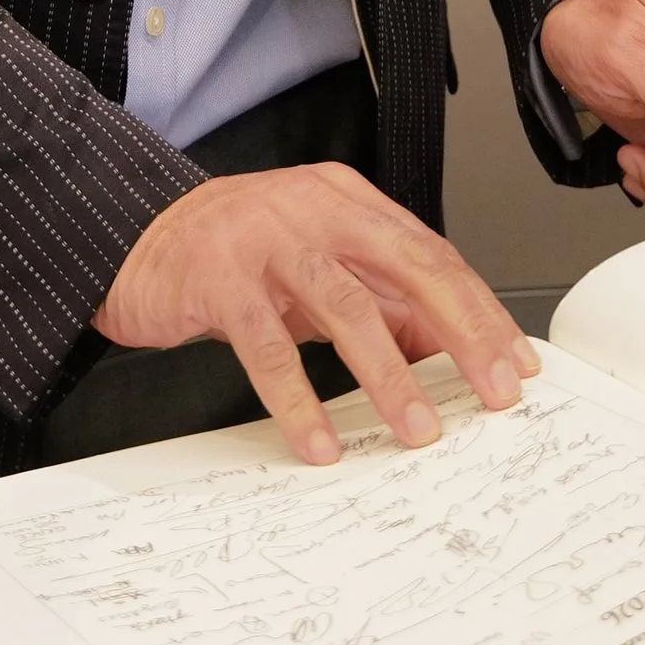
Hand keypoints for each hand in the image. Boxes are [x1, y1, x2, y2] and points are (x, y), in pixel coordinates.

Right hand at [94, 161, 539, 465]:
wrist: (130, 234)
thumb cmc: (229, 254)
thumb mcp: (313, 267)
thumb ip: (376, 300)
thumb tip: (444, 351)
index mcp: (346, 201)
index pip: (432, 254)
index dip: (480, 310)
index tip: (514, 363)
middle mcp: (313, 209)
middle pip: (409, 266)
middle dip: (462, 333)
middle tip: (493, 392)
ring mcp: (265, 239)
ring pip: (345, 306)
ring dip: (388, 376)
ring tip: (416, 430)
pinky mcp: (219, 279)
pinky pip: (268, 347)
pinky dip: (298, 402)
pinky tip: (319, 442)